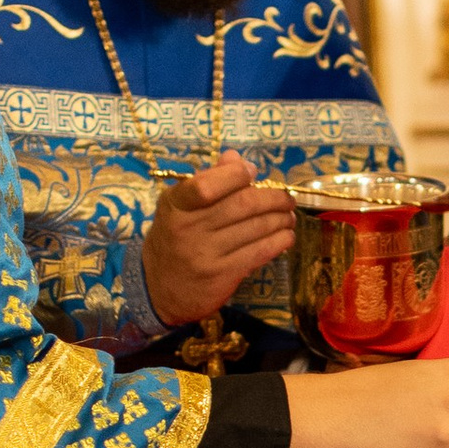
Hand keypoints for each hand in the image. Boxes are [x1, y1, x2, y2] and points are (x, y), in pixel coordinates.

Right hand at [141, 151, 296, 329]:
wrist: (159, 289)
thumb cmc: (174, 240)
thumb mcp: (178, 207)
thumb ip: (206, 181)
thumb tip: (235, 159)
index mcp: (176, 205)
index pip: (206, 185)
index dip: (236, 175)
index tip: (252, 172)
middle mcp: (188, 228)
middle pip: (241, 205)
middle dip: (273, 198)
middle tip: (287, 198)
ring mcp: (205, 254)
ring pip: (255, 228)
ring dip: (281, 219)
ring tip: (289, 216)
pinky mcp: (221, 276)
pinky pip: (259, 253)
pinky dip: (279, 241)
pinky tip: (286, 236)